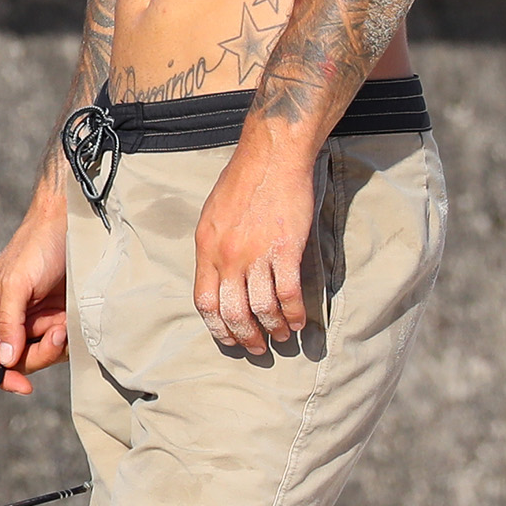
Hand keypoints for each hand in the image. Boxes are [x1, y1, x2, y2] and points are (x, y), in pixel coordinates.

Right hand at [0, 192, 72, 394]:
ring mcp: (37, 319)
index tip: (23, 387)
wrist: (71, 224)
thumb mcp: (17, 283)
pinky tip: (73, 319)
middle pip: (19, 360)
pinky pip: (63, 342)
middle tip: (57, 334)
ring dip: (57, 345)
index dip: (2, 375)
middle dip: (39, 354)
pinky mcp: (60, 316)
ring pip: (44, 354)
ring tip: (66, 322)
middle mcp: (12, 320)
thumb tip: (4, 360)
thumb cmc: (36, 247)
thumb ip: (8, 323)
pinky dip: (70, 337)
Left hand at [192, 140, 315, 353]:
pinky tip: (300, 321)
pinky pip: (287, 293)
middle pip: (232, 311)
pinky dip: (294, 313)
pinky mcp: (286, 250)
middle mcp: (227, 256)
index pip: (204, 301)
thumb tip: (218, 277)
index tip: (228, 338)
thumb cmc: (242, 183)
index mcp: (206, 248)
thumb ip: (213, 249)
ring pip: (261, 307)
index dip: (217, 326)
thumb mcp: (212, 217)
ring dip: (273, 328)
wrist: (271, 158)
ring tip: (281, 337)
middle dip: (245, 335)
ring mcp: (256, 254)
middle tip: (257, 348)